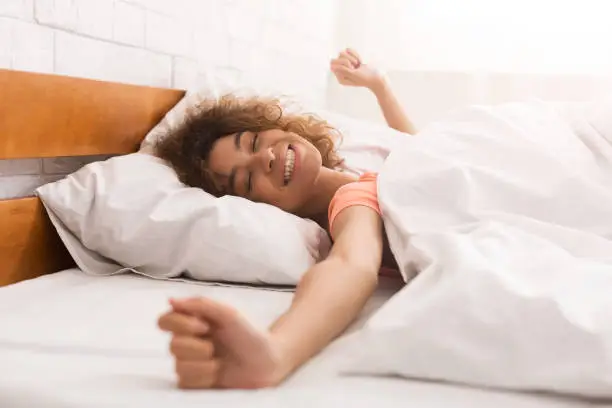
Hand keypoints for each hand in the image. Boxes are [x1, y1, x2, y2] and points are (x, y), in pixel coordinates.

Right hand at [158, 297, 284, 388]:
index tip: (204, 326)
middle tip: (215, 347)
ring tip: (219, 361)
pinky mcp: (193, 383)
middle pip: (172, 345)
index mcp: (192, 322)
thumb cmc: (249, 335)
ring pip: (178, 365)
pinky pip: (185, 382)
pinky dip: (204, 377)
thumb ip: (200, 304)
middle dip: (197, 347)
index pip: (165, 321)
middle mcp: (187, 341)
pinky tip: (217, 373)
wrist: (266, 362)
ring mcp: (189, 363)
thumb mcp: (228, 314)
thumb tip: (171, 300)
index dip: (180, 325)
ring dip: (203, 363)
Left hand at [330, 48, 385, 92]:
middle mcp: (341, 72)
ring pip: (342, 53)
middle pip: (338, 57)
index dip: (344, 64)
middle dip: (348, 59)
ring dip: (352, 57)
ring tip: (358, 64)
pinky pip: (348, 50)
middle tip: (355, 66)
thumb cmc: (365, 78)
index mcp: (340, 78)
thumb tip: (331, 66)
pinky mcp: (350, 59)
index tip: (352, 68)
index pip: (334, 64)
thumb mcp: (353, 75)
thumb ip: (342, 70)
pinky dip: (355, 54)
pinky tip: (359, 61)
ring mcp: (345, 65)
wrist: (376, 77)